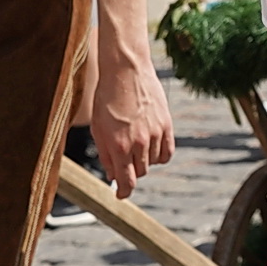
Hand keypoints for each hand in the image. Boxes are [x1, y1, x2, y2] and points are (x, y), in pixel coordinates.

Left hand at [91, 55, 174, 197]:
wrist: (125, 71)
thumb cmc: (106, 98)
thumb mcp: (98, 129)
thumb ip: (106, 155)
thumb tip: (112, 176)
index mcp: (118, 146)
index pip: (127, 181)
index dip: (124, 192)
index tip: (121, 195)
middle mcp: (138, 143)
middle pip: (140, 172)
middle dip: (131, 172)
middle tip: (124, 163)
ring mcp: (154, 133)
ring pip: (153, 162)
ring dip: (144, 161)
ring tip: (136, 147)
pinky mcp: (166, 124)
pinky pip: (167, 150)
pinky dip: (160, 155)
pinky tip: (152, 148)